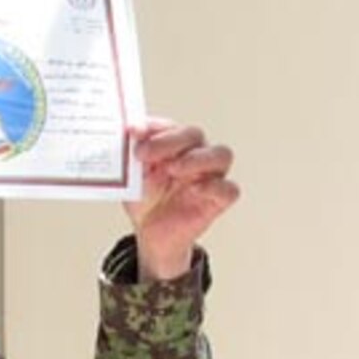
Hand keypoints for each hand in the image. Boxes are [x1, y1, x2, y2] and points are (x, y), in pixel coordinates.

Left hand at [125, 120, 239, 282]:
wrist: (149, 232)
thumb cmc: (145, 199)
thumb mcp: (131, 176)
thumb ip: (131, 156)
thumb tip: (129, 135)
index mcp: (175, 144)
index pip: (171, 126)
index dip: (153, 127)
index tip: (133, 133)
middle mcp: (195, 155)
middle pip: (195, 135)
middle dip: (170, 141)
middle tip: (145, 152)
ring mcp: (209, 176)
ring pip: (221, 155)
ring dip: (197, 158)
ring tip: (173, 169)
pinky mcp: (217, 200)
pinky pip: (229, 190)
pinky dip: (215, 187)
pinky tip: (195, 189)